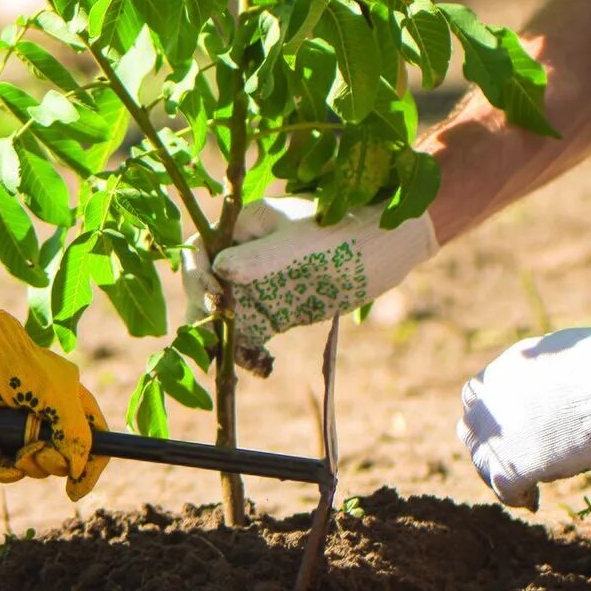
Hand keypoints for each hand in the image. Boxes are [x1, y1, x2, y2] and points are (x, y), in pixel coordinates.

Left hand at [0, 310, 107, 499]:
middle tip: (34, 453)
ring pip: (35, 467)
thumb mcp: (56, 394)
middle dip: (49, 464)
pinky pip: (9, 466)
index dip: (90, 468)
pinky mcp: (1, 436)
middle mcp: (52, 419)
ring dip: (26, 467)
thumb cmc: (17, 366)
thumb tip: (77, 468)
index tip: (75, 488)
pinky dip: (5, 470)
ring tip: (15, 454)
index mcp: (74, 404)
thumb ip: (75, 432)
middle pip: (63, 461)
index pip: (96, 442)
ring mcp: (25, 429)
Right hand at [184, 197, 439, 369]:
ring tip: (240, 360)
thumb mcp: (303, 246)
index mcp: (248, 225)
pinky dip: (247, 350)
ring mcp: (263, 282)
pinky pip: (250, 330)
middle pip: (208, 285)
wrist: (392, 245)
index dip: (198, 275)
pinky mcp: (279, 307)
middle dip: (207, 314)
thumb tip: (218, 269)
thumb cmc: (350, 233)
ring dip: (224, 339)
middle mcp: (248, 253)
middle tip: (219, 340)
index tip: (215, 297)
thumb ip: (260, 257)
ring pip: (225, 313)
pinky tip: (261, 365)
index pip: (203, 249)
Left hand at [457, 319, 590, 509]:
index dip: (494, 418)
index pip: (478, 401)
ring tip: (525, 487)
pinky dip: (517, 499)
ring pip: (483, 462)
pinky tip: (534, 502)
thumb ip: (543, 376)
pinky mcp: (515, 465)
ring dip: (500, 474)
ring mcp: (500, 434)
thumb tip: (551, 390)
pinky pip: (504, 490)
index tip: (515, 430)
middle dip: (493, 447)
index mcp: (503, 371)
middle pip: (474, 432)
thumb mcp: (562, 354)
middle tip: (518, 461)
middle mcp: (491, 401)